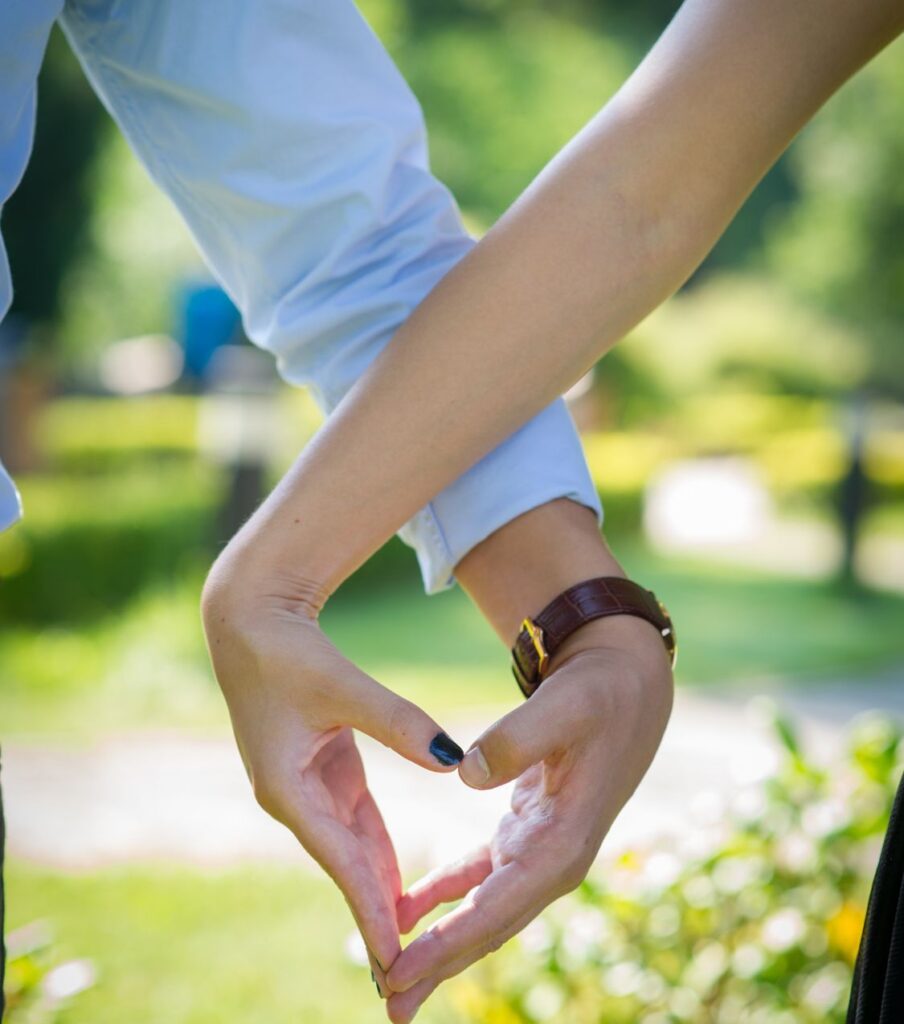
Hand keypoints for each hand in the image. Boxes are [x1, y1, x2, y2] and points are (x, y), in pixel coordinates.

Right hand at [200, 555, 463, 984]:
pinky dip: (376, 850)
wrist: (252, 622)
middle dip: (375, 916)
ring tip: (408, 943)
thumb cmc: (287, 652)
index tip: (395, 958)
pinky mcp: (320, 767)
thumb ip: (397, 722)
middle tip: (407, 974)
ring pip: (351, 848)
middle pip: (344, 866)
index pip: (340, 859)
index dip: (370, 908)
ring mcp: (305, 786)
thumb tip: (449, 759)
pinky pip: (355, 819)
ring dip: (378, 889)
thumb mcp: (343, 686)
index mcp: (287, 788)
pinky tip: (399, 881)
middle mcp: (292, 798)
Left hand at [383, 617, 672, 1022]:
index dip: (448, 944)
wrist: (627, 687)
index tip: (402, 972)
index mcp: (563, 841)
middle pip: (488, 926)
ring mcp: (540, 850)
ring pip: (481, 910)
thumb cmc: (600, 696)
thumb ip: (517, 739)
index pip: (497, 907)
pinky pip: (478, 876)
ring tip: (394, 979)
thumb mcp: (563, 706)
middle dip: (439, 966)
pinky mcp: (527, 833)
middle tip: (390, 1005)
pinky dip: (443, 895)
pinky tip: (408, 911)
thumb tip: (465, 773)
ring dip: (440, 944)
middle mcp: (553, 859)